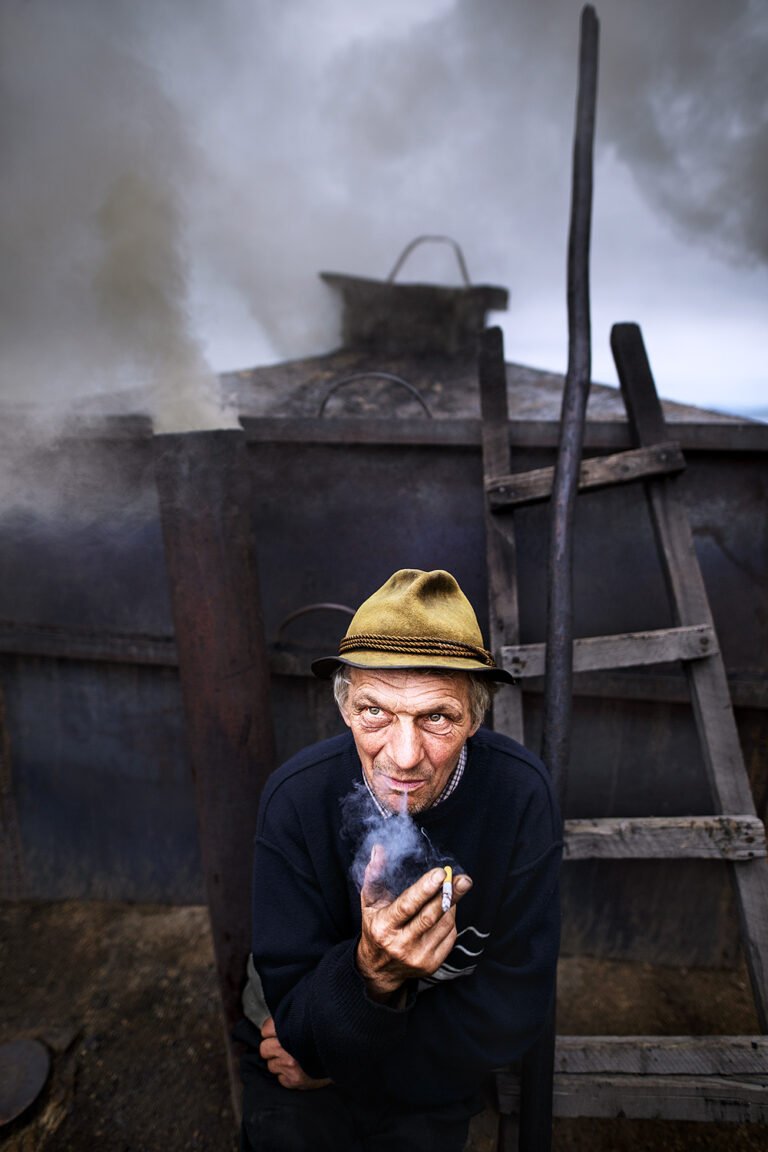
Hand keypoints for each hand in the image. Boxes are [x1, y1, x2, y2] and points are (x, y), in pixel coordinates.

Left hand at [259, 1017, 331, 1089]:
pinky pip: (281, 1079)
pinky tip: (299, 1069)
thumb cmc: (326, 1035)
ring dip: (280, 1063)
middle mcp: (287, 1046)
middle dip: (272, 1048)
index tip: (279, 1033)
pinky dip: (288, 1076)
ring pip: (271, 1065)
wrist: (344, 1052)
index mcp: (290, 1025)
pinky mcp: (295, 1080)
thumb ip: (292, 1017)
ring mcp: (290, 1065)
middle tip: (285, 1048)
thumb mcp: (309, 1018)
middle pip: (264, 1048)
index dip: (272, 1031)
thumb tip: (279, 1017)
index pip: (265, 1029)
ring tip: (295, 1059)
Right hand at [355, 845, 472, 1000]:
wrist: (379, 969)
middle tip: (463, 879)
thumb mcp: (369, 902)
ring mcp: (418, 957)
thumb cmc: (375, 927)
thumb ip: (374, 874)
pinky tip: (447, 909)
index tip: (440, 873)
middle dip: (449, 895)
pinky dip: (451, 919)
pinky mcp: (431, 964)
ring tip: (453, 890)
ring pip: (443, 924)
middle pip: (431, 916)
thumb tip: (379, 849)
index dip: (425, 889)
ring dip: (451, 904)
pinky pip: (450, 936)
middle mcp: (401, 944)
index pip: (407, 906)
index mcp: (384, 926)